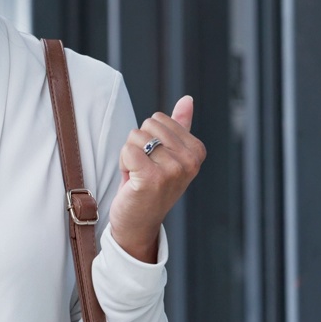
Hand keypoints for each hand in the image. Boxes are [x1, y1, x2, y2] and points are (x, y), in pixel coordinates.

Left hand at [109, 96, 205, 262]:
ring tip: (139, 176)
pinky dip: (123, 163)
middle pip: (147, 125)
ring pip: (135, 137)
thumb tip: (187, 99)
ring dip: (130, 156)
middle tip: (144, 170)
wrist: (138, 223)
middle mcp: (189, 161)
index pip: (159, 118)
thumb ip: (179, 125)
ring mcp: (173, 170)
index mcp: (197, 151)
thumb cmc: (151, 185)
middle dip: (139, 146)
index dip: (150, 138)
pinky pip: (128, 150)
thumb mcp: (169, 154)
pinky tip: (132, 181)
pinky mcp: (153, 178)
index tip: (155, 162)